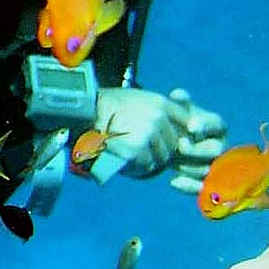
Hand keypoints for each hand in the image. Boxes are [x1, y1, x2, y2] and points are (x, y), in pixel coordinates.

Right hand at [92, 87, 227, 192]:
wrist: (82, 111)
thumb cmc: (103, 105)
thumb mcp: (135, 98)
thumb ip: (155, 109)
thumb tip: (169, 127)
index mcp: (160, 103)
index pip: (186, 123)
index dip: (178, 135)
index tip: (175, 144)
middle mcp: (158, 117)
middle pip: (172, 145)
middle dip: (160, 151)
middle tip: (140, 153)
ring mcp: (148, 134)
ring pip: (161, 158)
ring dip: (148, 162)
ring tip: (131, 159)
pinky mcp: (137, 149)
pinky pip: (147, 167)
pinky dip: (137, 170)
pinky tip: (127, 165)